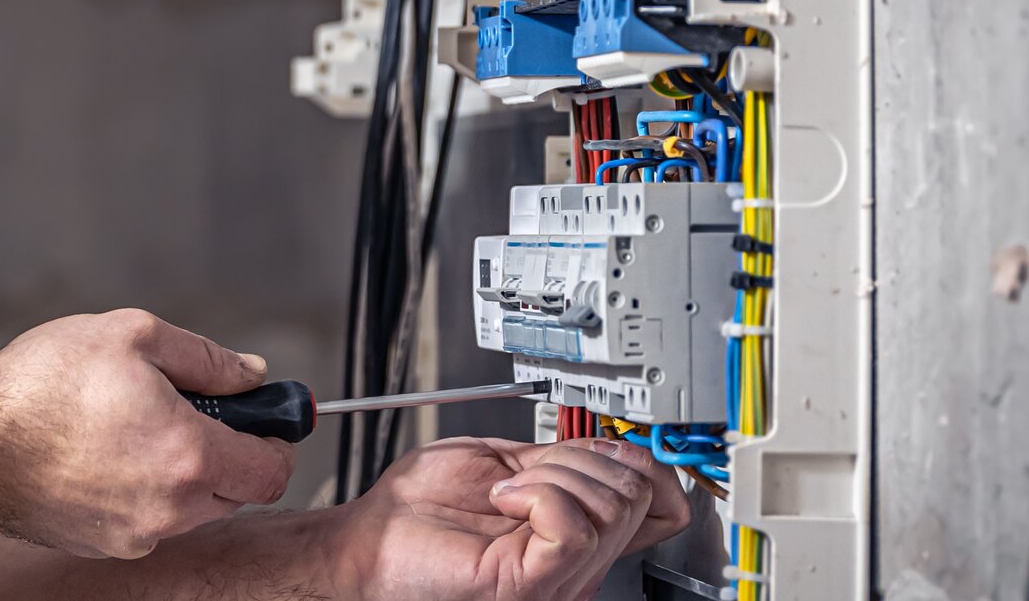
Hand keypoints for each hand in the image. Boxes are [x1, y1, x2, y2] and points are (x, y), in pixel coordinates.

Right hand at [0, 310, 298, 559]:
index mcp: (188, 454)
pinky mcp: (102, 543)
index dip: (275, 440)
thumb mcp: (132, 335)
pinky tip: (102, 454)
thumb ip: (205, 357)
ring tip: (134, 429)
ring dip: (183, 474)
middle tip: (190, 413)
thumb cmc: (40, 385)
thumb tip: (249, 373)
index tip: (261, 420)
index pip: (272, 470)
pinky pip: (146, 521)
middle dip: (227, 454)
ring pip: (191, 510)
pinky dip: (142, 492)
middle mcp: (169, 507)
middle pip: (235, 493)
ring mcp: (135, 533)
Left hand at [323, 436, 690, 600]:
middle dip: (580, 457)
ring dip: (550, 474)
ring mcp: (559, 576)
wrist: (368, 542)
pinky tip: (502, 502)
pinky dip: (537, 493)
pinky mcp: (533, 583)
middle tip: (524, 473)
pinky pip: (574, 526)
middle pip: (635, 491)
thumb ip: (560, 459)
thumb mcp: (504, 466)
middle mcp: (576, 558)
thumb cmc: (417, 512)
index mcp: (573, 529)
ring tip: (504, 493)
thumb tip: (611, 445)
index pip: (659, 502)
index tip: (608, 448)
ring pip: (609, 503)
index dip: (646, 464)